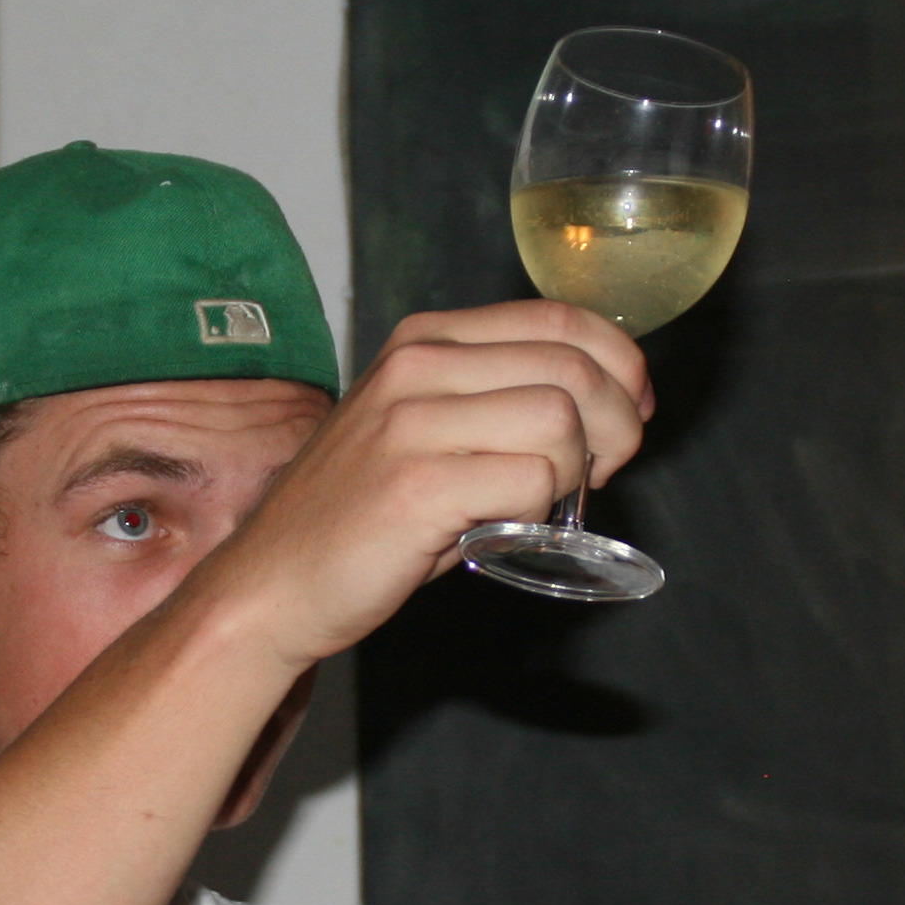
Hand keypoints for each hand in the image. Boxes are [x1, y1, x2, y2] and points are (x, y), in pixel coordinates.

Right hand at [192, 299, 651, 668]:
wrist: (271, 584)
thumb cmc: (362, 517)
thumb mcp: (426, 429)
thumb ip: (499, 402)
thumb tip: (609, 404)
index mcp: (426, 340)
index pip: (562, 319)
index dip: (621, 365)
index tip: (633, 410)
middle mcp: (418, 366)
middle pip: (574, 365)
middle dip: (619, 422)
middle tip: (606, 470)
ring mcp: (413, 422)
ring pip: (560, 418)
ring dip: (578, 469)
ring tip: (548, 502)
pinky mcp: (417, 486)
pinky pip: (532, 479)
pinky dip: (542, 510)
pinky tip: (508, 527)